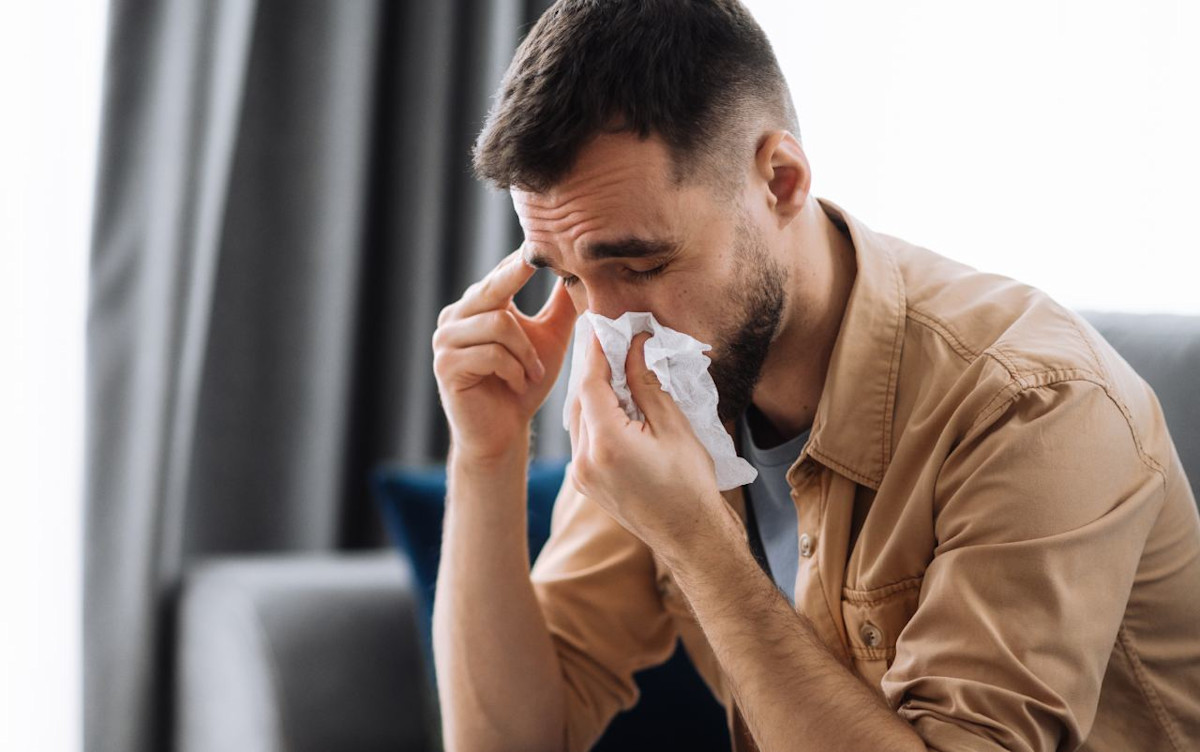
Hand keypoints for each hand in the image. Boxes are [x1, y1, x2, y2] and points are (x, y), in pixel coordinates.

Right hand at [433, 247, 577, 460]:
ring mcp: (446, 341)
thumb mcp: (549, 339)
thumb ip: (560, 306)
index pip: (500, 273)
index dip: (521, 260)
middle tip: (535, 259)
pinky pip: (490, 353)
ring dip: (526, 352)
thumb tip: (581, 270)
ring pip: (498, 323)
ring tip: (533, 373)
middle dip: (517, 276)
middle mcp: (455, 318)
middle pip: (492, 287)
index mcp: (476, 307)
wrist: (503, 432)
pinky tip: (518, 384)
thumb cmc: (525, 384)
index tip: (539, 241)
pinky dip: (514, 369)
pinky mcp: (446, 366)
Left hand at [567, 330, 724, 555]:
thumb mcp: (673, 426)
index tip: (605, 329)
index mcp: (606, 443)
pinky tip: (613, 403)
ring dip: (593, 392)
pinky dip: (593, 415)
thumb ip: (646, 384)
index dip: (597, 352)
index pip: (591, 383)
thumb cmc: (689, 484)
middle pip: (579, 399)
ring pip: (578, 418)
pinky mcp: (585, 482)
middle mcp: (584, 459)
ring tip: (614, 368)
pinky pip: (582, 438)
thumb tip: (636, 347)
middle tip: (611, 343)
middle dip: (594, 369)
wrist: (688, 536)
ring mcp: (581, 474)